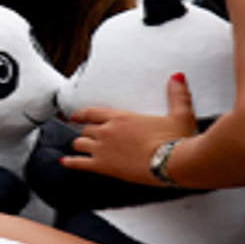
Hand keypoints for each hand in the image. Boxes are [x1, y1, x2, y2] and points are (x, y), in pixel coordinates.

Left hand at [61, 73, 197, 185]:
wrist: (173, 163)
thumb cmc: (176, 140)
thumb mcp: (180, 114)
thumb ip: (177, 94)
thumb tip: (177, 77)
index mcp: (122, 117)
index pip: (94, 112)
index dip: (82, 114)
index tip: (76, 115)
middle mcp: (108, 131)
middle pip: (86, 129)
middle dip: (85, 132)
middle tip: (84, 134)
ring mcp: (103, 149)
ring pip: (80, 144)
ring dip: (79, 145)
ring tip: (78, 148)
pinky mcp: (104, 166)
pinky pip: (79, 164)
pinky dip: (71, 163)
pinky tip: (64, 162)